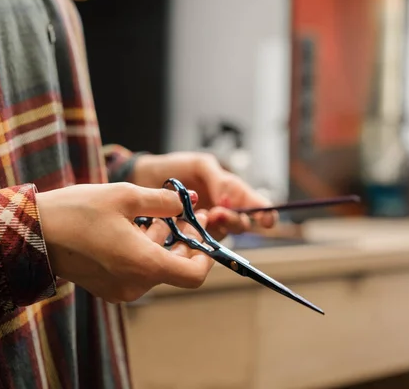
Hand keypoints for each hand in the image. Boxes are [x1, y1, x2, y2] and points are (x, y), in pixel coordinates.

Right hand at [36, 183, 214, 302]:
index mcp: (144, 265)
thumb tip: (187, 201)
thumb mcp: (125, 196)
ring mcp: (120, 289)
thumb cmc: (77, 212)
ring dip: (165, 242)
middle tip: (191, 213)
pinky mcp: (108, 287)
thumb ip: (163, 200)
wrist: (32, 233)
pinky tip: (139, 226)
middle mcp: (135, 284)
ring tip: (164, 213)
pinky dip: (146, 251)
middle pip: (175, 268)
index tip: (203, 231)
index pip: (193, 275)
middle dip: (186, 241)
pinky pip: (138, 271)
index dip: (205, 256)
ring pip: (156, 267)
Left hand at [132, 152, 277, 239]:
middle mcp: (224, 212)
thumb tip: (230, 200)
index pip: (256, 205)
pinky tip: (187, 225)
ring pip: (223, 235)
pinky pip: (202, 242)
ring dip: (216, 228)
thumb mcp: (200, 165)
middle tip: (218, 212)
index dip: (265, 214)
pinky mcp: (191, 238)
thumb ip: (219, 179)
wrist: (143, 179)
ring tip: (204, 216)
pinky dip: (198, 235)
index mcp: (232, 192)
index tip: (266, 219)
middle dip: (234, 220)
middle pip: (242, 224)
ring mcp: (208, 227)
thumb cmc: (174, 168)